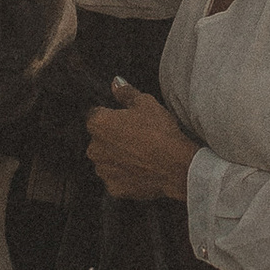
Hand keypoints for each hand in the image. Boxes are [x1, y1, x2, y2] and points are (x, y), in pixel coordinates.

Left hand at [86, 80, 198, 205]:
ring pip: (107, 160)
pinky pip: (117, 179)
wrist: (176, 166)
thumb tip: (116, 82)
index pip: (96, 115)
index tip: (128, 120)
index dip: (113, 116)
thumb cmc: (160, 131)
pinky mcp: (113, 188)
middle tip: (138, 137)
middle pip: (100, 140)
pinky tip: (142, 170)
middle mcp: (94, 148)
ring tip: (142, 155)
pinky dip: (126, 176)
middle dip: (114, 138)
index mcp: (98, 124)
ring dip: (118, 158)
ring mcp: (103, 170)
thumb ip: (126, 93)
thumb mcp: (146, 103)